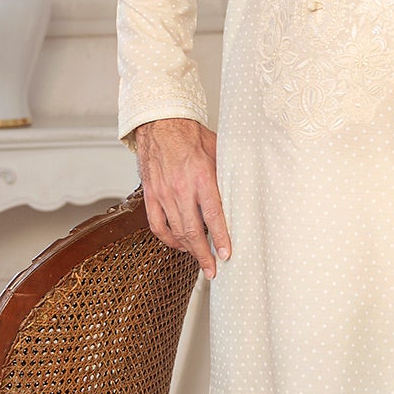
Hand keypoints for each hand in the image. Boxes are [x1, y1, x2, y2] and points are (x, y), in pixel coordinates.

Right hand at [135, 117, 230, 278]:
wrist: (160, 124)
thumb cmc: (190, 136)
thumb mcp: (218, 152)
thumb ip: (227, 176)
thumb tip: (242, 195)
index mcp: (201, 177)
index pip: (213, 215)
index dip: (220, 238)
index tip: (226, 255)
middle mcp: (181, 188)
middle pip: (193, 231)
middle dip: (204, 255)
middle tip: (213, 270)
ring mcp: (163, 194)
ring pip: (176, 231)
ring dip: (188, 250)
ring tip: (200, 259)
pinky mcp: (151, 195)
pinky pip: (157, 225)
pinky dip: (168, 239)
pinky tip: (178, 244)